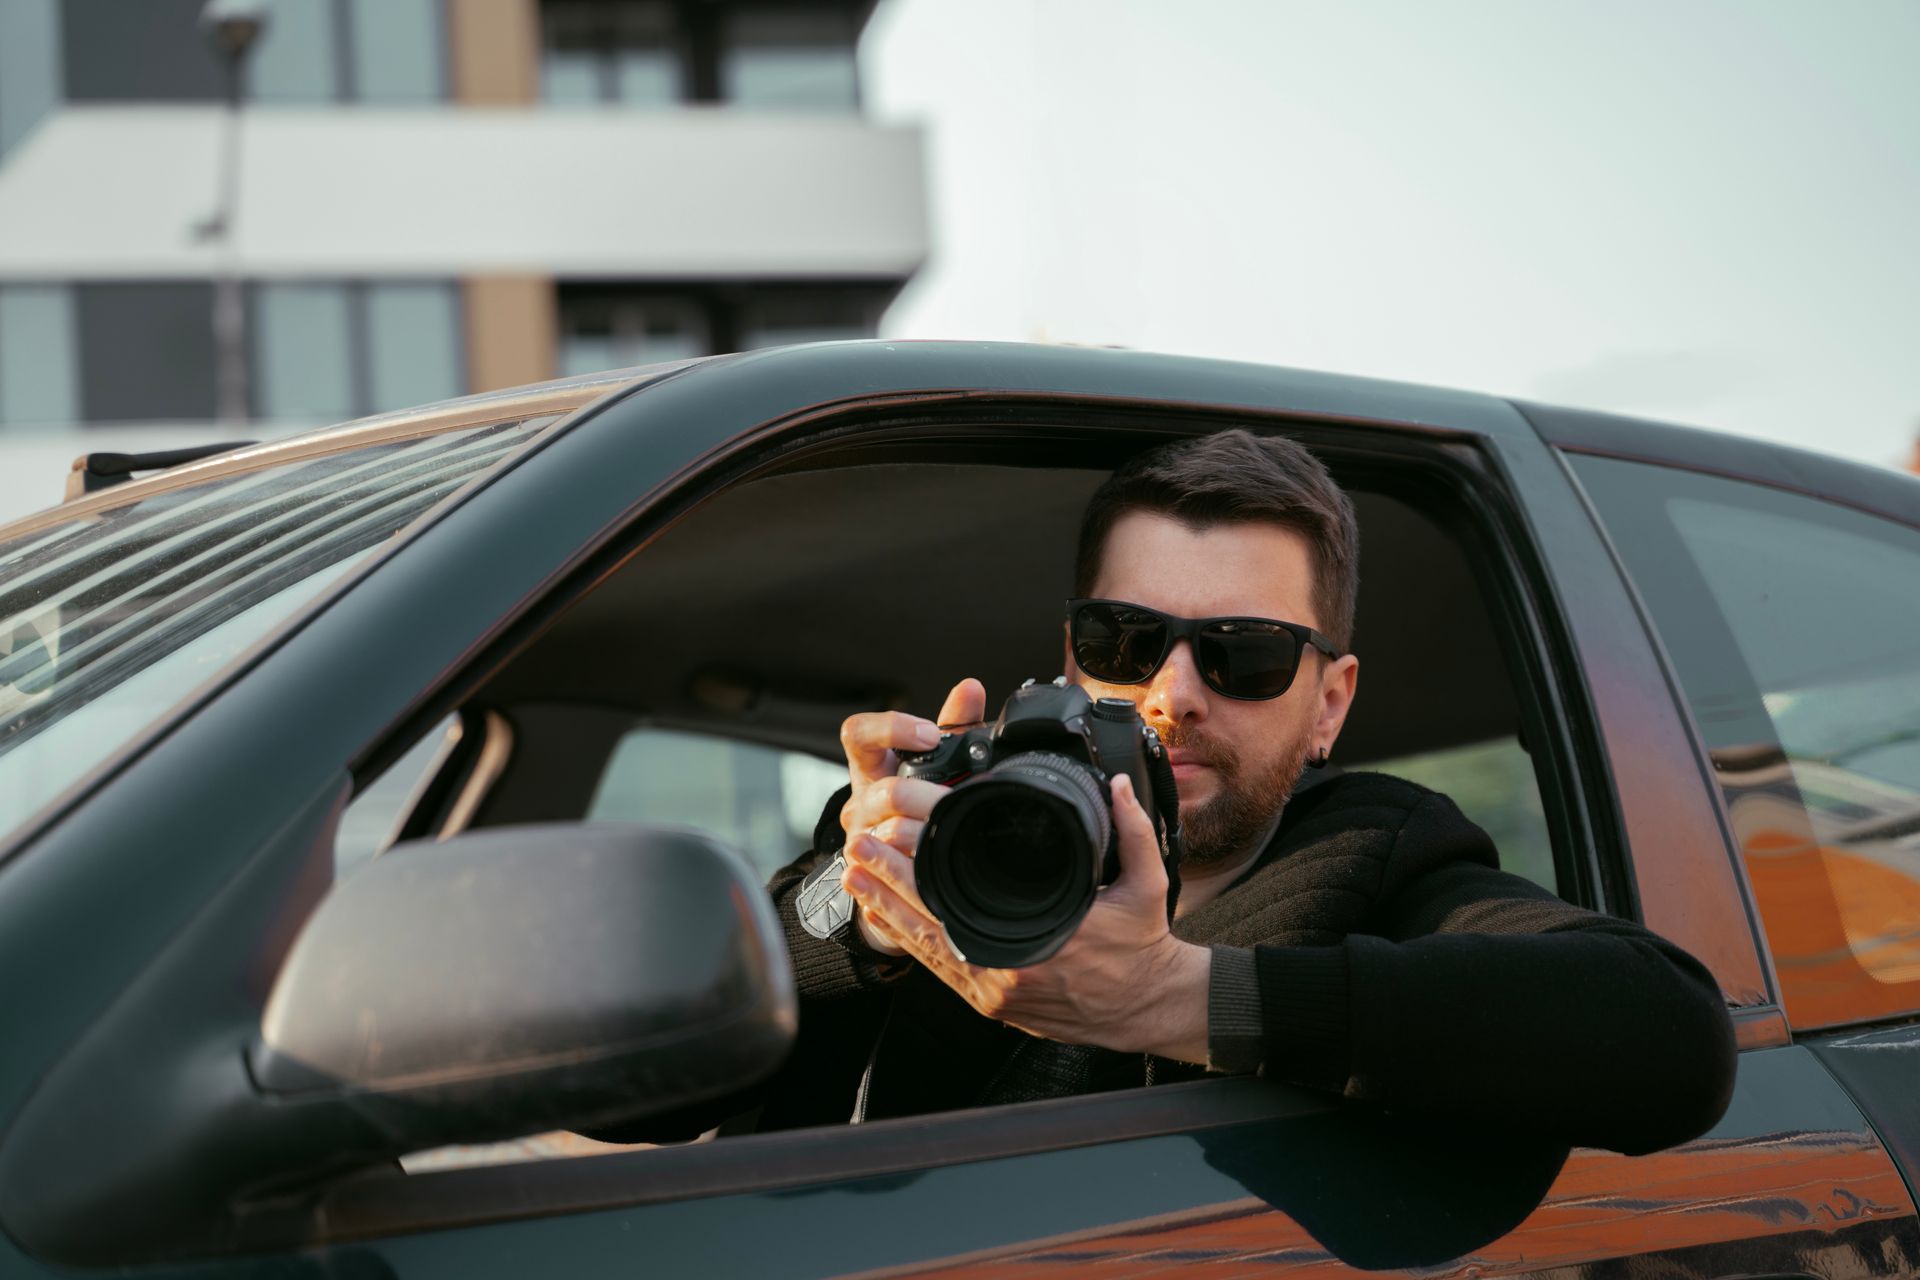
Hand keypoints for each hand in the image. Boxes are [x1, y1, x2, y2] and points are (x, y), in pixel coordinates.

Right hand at [836, 678, 987, 954]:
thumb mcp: (932, 762)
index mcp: (871, 767)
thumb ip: (951, 725)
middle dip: (920, 795)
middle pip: (879, 791)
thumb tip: (970, 688)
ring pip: (883, 836)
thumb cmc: (915, 803)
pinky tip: (935, 865)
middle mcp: (859, 803)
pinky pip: (887, 874)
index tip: (929, 735)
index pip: (858, 733)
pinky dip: (913, 869)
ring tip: (948, 831)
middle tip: (950, 798)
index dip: (891, 729)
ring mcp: (859, 842)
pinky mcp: (869, 877)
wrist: (893, 864)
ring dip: (920, 834)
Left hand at [843, 772, 1213, 1062]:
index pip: (961, 902)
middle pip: (931, 922)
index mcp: (1036, 945)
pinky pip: (940, 970)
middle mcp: (1005, 975)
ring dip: (888, 909)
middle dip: (889, 882)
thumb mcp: (1148, 887)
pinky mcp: (990, 1002)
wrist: (1147, 1008)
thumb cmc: (1144, 950)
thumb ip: (1133, 832)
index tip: (894, 834)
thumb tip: (1119, 786)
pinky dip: (909, 941)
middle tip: (857, 845)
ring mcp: (994, 993)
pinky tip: (884, 917)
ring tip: (853, 875)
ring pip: (927, 948)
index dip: (921, 870)